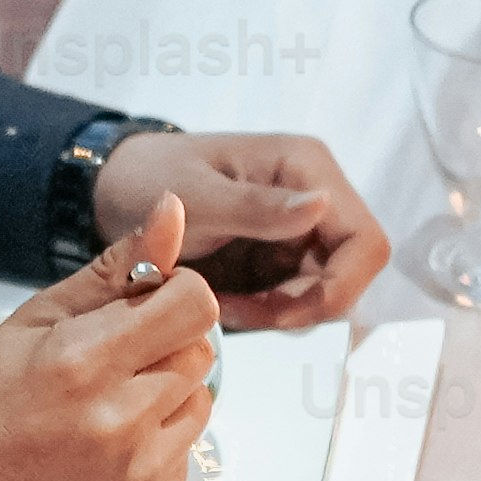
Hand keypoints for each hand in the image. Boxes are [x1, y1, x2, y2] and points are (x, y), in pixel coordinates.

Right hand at [0, 206, 223, 480]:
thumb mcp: (29, 326)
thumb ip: (111, 272)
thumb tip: (173, 212)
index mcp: (86, 361)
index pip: (194, 303)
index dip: (175, 296)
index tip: (145, 307)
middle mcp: (123, 421)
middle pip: (200, 352)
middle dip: (163, 348)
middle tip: (105, 367)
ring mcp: (143, 474)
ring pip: (198, 404)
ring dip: (162, 400)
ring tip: (99, 416)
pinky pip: (183, 458)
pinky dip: (153, 452)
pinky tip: (99, 460)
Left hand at [95, 128, 389, 325]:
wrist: (115, 187)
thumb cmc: (149, 177)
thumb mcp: (196, 195)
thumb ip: (257, 206)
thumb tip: (322, 204)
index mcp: (307, 168)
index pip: (365, 242)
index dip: (339, 288)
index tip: (280, 311)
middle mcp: (317, 196)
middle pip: (349, 275)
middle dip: (303, 306)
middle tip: (241, 312)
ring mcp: (301, 228)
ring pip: (324, 293)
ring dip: (281, 312)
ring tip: (224, 305)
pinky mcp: (282, 255)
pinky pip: (296, 298)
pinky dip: (266, 312)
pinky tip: (227, 303)